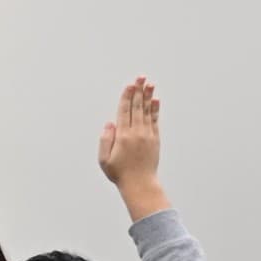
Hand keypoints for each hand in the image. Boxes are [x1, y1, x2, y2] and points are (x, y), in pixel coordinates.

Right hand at [98, 78, 168, 220]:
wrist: (140, 184)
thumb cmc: (120, 173)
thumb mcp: (104, 159)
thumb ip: (106, 140)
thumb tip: (110, 123)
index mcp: (123, 136)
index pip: (125, 111)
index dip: (127, 96)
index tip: (129, 85)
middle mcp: (137, 133)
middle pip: (137, 107)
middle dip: (138, 91)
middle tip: (141, 77)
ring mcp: (147, 135)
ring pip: (147, 111)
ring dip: (148, 96)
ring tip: (150, 83)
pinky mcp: (155, 139)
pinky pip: (155, 120)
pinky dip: (155, 109)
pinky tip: (155, 100)